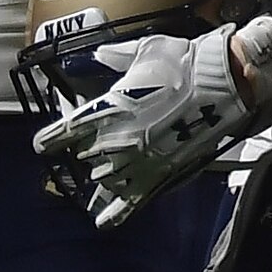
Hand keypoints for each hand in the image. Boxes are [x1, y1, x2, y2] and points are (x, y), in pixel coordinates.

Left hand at [35, 27, 271, 229]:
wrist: (225, 84)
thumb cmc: (184, 63)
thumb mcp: (144, 51)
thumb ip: (112, 57)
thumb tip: (91, 57)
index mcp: (103, 111)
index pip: (58, 135)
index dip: (50, 140)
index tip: (46, 143)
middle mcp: (111, 141)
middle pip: (81, 157)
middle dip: (86, 150)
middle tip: (96, 142)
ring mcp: (133, 163)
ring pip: (100, 181)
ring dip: (101, 176)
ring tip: (105, 173)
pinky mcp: (155, 177)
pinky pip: (126, 204)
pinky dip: (113, 214)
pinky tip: (103, 220)